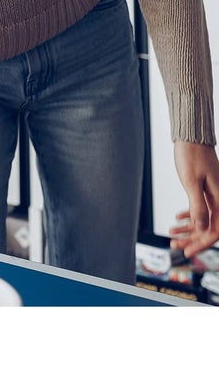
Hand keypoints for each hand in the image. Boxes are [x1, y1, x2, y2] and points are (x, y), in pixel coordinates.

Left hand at [169, 140, 218, 258]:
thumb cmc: (191, 155)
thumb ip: (198, 206)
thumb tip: (202, 228)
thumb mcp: (192, 182)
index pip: (215, 230)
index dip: (201, 243)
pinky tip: (177, 219)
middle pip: (210, 226)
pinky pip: (201, 208)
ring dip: (189, 228)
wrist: (191, 136)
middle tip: (175, 245)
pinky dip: (189, 215)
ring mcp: (214, 194)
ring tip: (171, 234)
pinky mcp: (207, 189)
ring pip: (204, 218)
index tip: (187, 251)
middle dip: (193, 238)